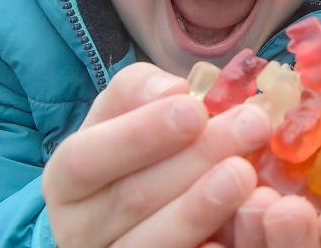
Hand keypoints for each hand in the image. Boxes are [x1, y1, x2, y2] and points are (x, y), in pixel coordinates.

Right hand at [43, 62, 271, 247]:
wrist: (128, 222)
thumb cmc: (135, 156)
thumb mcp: (124, 118)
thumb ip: (139, 94)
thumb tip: (171, 89)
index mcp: (68, 181)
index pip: (86, 158)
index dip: (139, 133)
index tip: (194, 109)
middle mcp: (80, 229)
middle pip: (131, 198)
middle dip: (194, 159)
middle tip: (251, 126)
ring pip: (150, 243)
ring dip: (199, 208)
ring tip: (244, 173)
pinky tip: (234, 231)